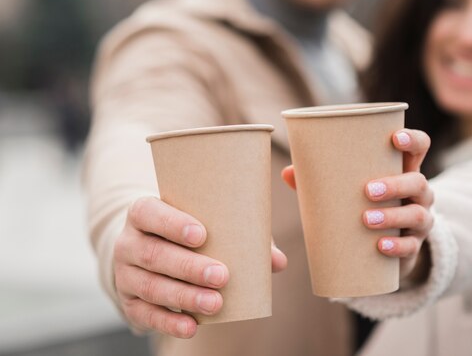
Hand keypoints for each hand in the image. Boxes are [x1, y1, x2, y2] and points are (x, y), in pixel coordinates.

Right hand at [114, 197, 287, 337]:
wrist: (146, 252)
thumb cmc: (187, 234)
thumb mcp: (206, 226)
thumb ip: (240, 236)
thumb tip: (278, 261)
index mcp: (144, 213)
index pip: (150, 213)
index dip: (173, 223)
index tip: (202, 235)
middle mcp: (129, 242)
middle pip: (153, 253)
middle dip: (188, 266)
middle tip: (221, 275)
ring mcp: (125, 274)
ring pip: (151, 286)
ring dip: (184, 296)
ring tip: (215, 303)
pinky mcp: (129, 303)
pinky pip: (146, 315)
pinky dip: (169, 323)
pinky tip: (191, 326)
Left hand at [282, 129, 433, 280]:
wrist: (387, 247)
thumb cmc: (365, 205)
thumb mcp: (350, 189)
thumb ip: (322, 179)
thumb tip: (287, 172)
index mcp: (403, 170)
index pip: (420, 147)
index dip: (413, 140)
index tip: (395, 137)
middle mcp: (418, 193)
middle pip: (418, 182)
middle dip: (396, 184)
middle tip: (368, 190)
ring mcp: (420, 219)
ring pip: (418, 215)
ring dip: (393, 216)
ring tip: (366, 219)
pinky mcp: (415, 246)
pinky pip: (412, 246)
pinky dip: (397, 246)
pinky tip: (380, 246)